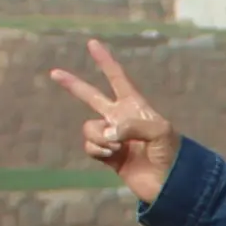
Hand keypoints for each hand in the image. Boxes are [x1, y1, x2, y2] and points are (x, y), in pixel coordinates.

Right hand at [46, 37, 178, 202]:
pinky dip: (99, 150)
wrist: (170, 182)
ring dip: (100, 137)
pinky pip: (90, 146)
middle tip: (54, 73)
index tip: (92, 43)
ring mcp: (113, 137)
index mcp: (134, 105)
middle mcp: (120, 118)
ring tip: (118, 147)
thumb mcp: (159, 130)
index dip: (105, 60)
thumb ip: (131, 125)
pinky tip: (113, 156)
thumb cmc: (171, 152)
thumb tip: (107, 132)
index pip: (117, 77)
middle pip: (91, 97)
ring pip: (89, 128)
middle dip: (73, 85)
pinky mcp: (108, 156)